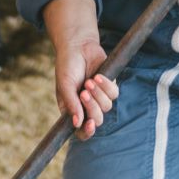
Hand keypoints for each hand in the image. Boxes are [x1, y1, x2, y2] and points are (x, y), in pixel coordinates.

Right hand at [43, 0, 118, 141]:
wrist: (78, 46)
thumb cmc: (67, 66)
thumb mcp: (65, 86)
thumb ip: (71, 104)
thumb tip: (77, 123)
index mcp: (73, 111)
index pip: (82, 131)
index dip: (87, 132)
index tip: (90, 123)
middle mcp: (87, 107)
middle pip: (97, 120)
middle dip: (92, 107)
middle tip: (84, 92)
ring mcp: (99, 97)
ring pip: (106, 107)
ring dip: (98, 94)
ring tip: (89, 81)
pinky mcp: (109, 86)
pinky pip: (114, 93)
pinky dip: (107, 85)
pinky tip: (98, 76)